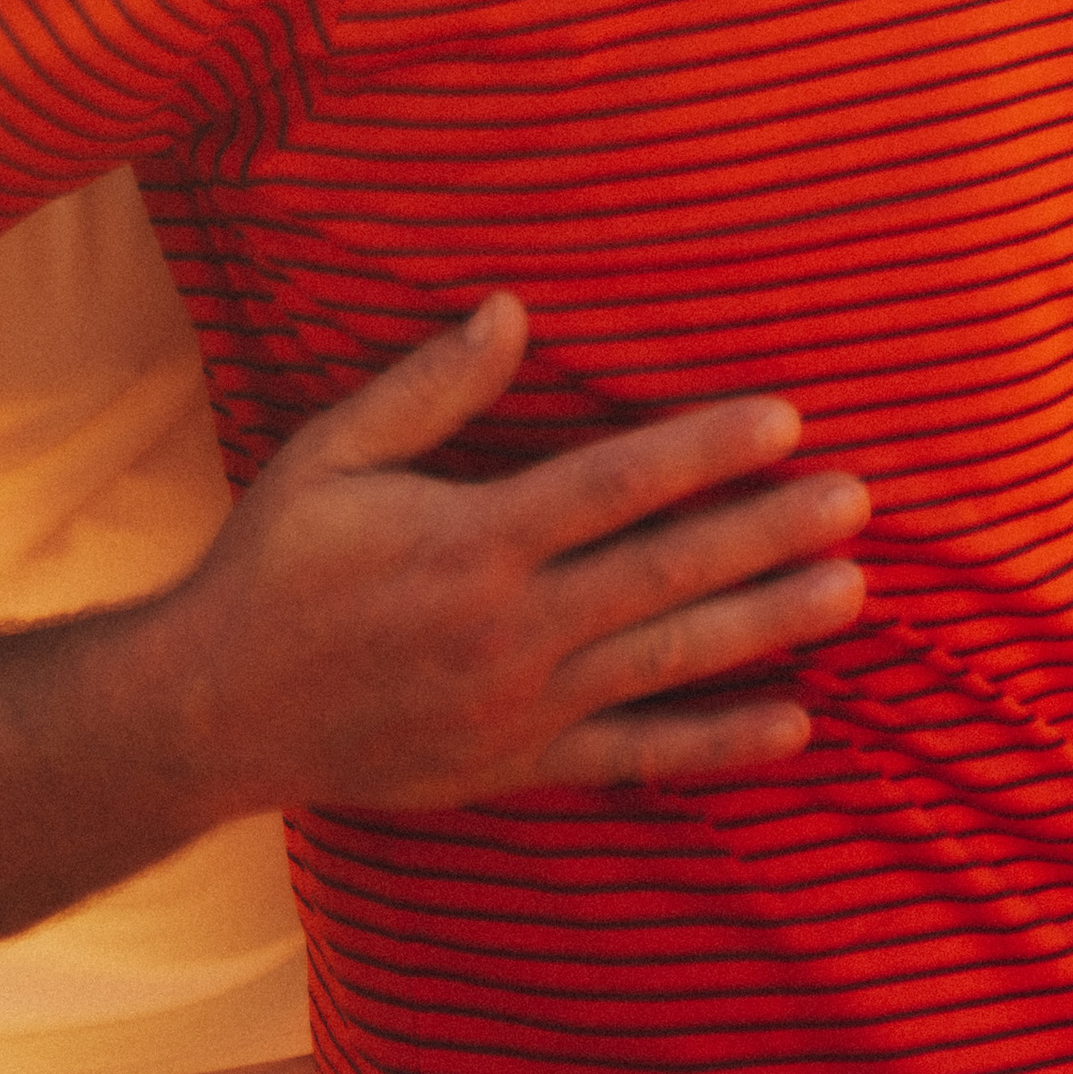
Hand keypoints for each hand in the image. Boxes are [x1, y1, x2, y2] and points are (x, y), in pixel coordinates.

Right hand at [171, 292, 868, 809]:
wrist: (212, 714)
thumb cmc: (272, 568)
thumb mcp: (330, 455)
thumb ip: (430, 388)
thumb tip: (513, 308)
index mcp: (471, 539)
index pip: (616, 484)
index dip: (707, 450)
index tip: (787, 421)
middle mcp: (510, 625)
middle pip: (667, 570)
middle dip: (771, 533)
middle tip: (860, 502)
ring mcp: (521, 705)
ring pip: (671, 658)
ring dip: (770, 625)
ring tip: (855, 591)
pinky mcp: (519, 766)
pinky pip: (638, 758)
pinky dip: (719, 743)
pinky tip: (795, 724)